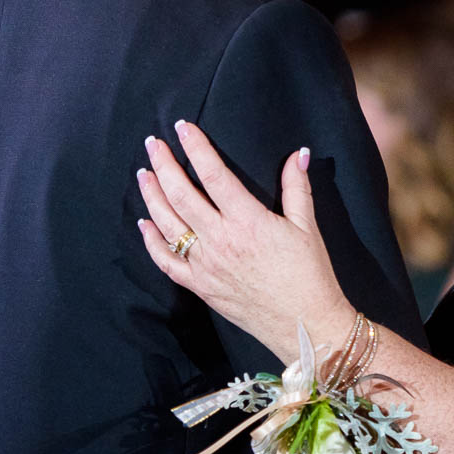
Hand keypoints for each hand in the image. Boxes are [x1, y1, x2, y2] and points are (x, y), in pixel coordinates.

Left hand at [137, 121, 355, 370]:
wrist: (305, 324)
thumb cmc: (310, 275)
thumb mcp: (307, 226)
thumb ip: (298, 187)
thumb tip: (299, 153)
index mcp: (248, 221)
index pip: (214, 175)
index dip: (196, 149)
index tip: (183, 129)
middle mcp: (220, 241)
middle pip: (181, 195)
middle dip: (164, 165)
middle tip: (152, 143)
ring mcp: (206, 265)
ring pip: (167, 224)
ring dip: (152, 195)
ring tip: (144, 173)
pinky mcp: (200, 286)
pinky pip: (166, 261)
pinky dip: (151, 241)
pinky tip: (144, 222)